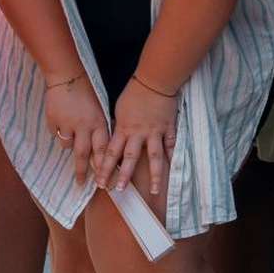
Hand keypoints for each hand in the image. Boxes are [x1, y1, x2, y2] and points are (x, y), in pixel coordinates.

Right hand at [43, 74, 109, 187]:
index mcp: (98, 123)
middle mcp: (84, 126)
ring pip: (67, 145)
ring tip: (69, 131)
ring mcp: (67, 123)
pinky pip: (56, 133)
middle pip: (83, 154)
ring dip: (69, 143)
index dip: (102, 167)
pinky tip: (61, 119)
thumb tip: (99, 155)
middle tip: (81, 184)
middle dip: (82, 172)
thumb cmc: (87, 94)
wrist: (67, 76)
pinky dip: (58, 130)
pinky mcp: (53, 120)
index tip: (102, 183)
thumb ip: (99, 131)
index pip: (102, 150)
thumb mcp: (99, 112)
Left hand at [98, 76, 179, 195]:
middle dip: (124, 176)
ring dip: (153, 176)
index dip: (105, 168)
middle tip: (118, 191)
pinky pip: (171, 147)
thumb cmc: (133, 93)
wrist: (154, 81)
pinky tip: (173, 172)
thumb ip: (119, 128)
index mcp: (123, 128)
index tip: (100, 182)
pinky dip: (172, 159)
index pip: (111, 152)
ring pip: (154, 157)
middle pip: (129, 158)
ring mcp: (155, 132)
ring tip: (153, 191)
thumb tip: (114, 142)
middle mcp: (138, 133)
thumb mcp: (119, 110)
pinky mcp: (169, 129)